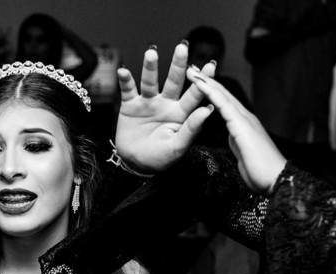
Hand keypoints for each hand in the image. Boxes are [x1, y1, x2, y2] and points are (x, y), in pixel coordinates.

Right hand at [112, 42, 217, 174]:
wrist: (136, 164)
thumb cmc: (160, 159)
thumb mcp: (177, 147)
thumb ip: (192, 129)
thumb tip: (208, 109)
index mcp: (181, 113)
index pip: (194, 94)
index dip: (203, 80)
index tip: (211, 65)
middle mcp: (166, 104)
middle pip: (173, 81)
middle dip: (178, 65)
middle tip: (182, 47)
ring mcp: (148, 102)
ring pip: (150, 81)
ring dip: (150, 67)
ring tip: (151, 53)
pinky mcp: (130, 105)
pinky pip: (128, 90)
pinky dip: (125, 81)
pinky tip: (124, 71)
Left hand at [185, 70, 286, 194]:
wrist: (276, 179)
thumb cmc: (262, 172)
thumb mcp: (245, 154)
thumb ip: (238, 142)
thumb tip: (234, 138)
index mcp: (244, 125)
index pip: (225, 103)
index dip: (212, 92)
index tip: (198, 82)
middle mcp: (245, 118)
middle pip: (223, 94)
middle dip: (207, 81)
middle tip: (192, 68)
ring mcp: (244, 120)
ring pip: (222, 95)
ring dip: (206, 82)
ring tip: (192, 71)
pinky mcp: (242, 126)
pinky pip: (223, 105)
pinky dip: (211, 93)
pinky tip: (200, 85)